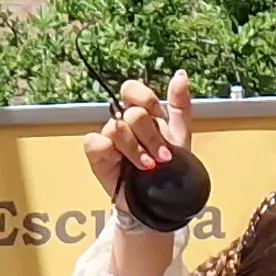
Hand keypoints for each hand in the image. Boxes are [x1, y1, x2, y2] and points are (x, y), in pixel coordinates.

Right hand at [83, 73, 195, 199]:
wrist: (162, 200)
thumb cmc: (170, 167)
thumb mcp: (180, 134)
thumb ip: (180, 104)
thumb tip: (180, 75)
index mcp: (142, 112)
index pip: (132, 89)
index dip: (146, 99)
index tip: (160, 118)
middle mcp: (123, 122)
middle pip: (131, 112)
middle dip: (151, 136)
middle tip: (163, 156)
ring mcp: (109, 138)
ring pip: (116, 127)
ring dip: (136, 149)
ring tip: (149, 166)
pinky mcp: (97, 155)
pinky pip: (94, 142)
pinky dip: (109, 151)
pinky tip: (123, 165)